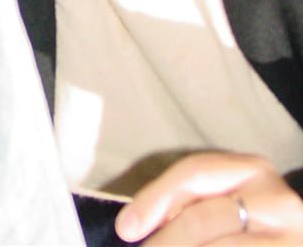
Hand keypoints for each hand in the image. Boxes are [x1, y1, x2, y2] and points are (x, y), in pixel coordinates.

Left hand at [115, 151, 302, 244]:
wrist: (298, 240)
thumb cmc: (251, 223)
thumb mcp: (226, 200)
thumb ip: (188, 204)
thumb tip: (133, 227)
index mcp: (252, 170)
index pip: (194, 173)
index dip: (154, 199)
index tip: (125, 228)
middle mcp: (277, 202)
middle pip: (204, 218)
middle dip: (166, 241)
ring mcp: (291, 241)